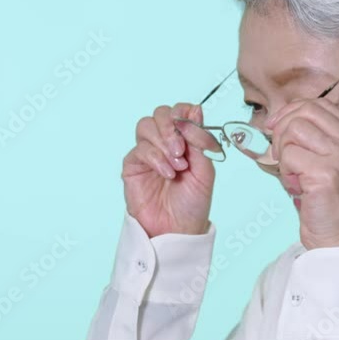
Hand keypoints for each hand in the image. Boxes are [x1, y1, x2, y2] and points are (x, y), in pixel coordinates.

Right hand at [122, 103, 221, 237]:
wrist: (178, 229)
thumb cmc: (193, 203)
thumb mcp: (205, 170)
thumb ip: (200, 140)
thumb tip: (196, 110)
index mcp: (185, 139)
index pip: (180, 111)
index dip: (184, 112)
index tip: (193, 124)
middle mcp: (165, 142)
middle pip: (160, 113)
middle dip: (171, 126)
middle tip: (180, 149)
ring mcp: (148, 152)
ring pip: (146, 126)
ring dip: (163, 142)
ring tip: (177, 164)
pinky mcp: (133, 166)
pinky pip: (139, 149)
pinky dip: (156, 158)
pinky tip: (168, 174)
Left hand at [267, 98, 338, 249]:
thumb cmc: (335, 209)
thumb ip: (321, 140)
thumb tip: (284, 118)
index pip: (321, 105)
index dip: (293, 112)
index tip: (276, 126)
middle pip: (306, 111)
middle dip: (283, 128)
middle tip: (280, 153)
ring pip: (294, 129)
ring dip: (283, 150)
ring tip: (292, 173)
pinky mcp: (326, 176)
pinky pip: (288, 155)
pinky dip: (284, 170)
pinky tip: (295, 187)